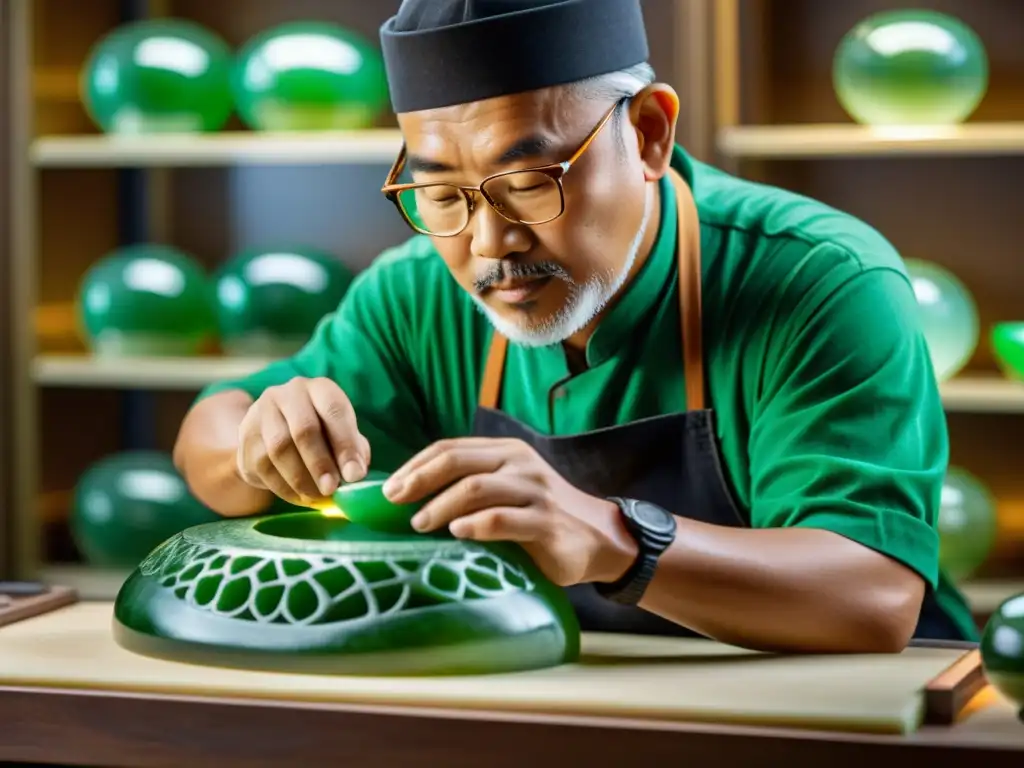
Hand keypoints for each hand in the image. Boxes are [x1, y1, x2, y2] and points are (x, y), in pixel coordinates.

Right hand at [236, 377, 370, 506]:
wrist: (275, 431)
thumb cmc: (321, 434)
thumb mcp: (342, 435)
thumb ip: (353, 451)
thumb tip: (355, 473)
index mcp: (319, 388)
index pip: (334, 410)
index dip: (346, 444)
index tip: (354, 474)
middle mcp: (288, 394)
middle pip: (303, 429)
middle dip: (320, 464)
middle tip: (331, 489)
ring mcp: (261, 412)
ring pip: (279, 449)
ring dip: (300, 479)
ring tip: (317, 496)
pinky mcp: (246, 435)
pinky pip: (262, 465)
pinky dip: (284, 487)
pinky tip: (299, 496)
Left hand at [382, 437, 638, 586]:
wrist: (598, 537)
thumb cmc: (541, 515)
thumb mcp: (508, 489)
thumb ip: (472, 485)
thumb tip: (412, 498)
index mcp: (505, 452)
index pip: (450, 448)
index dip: (415, 466)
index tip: (388, 488)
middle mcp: (519, 464)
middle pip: (458, 462)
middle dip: (420, 480)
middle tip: (395, 502)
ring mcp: (534, 492)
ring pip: (476, 488)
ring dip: (441, 505)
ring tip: (418, 524)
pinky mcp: (546, 523)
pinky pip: (503, 519)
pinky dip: (475, 524)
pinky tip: (456, 532)